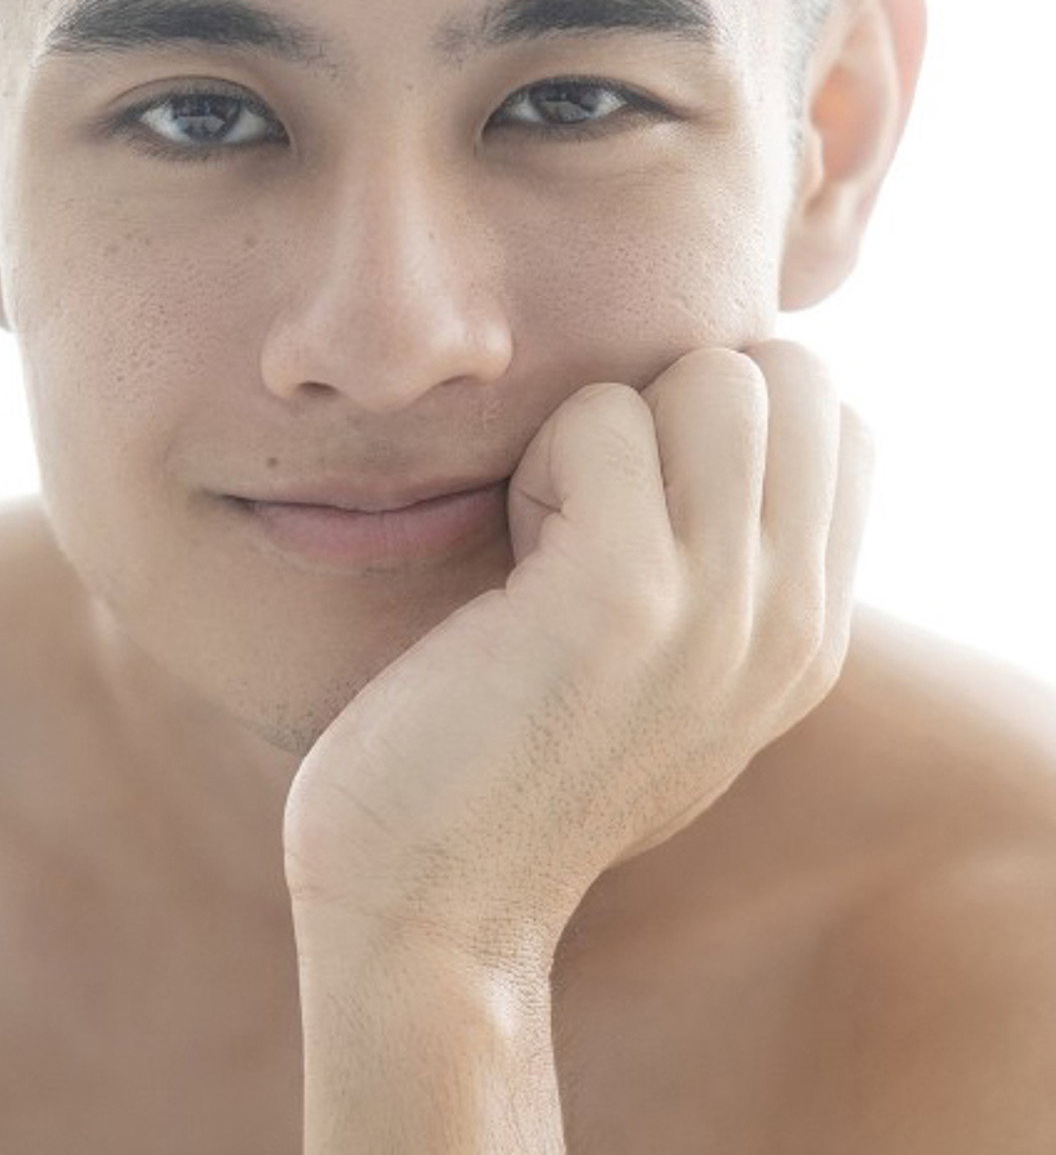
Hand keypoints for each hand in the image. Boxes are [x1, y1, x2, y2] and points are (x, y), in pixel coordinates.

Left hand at [281, 340, 873, 971]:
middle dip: (679, 399)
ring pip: (718, 375)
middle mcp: (791, 621)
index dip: (730, 420)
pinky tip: (513, 558)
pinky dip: (542, 457)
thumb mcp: (679, 677)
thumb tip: (727, 425)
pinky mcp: (623, 593)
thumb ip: (735, 571)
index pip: (842, 426)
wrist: (432, 900)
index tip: (648, 504)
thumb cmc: (522, 763)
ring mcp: (720, 607)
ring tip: (558, 527)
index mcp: (811, 636)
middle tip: (600, 505)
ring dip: (613, 423)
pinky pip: (605, 415)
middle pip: (798, 378)